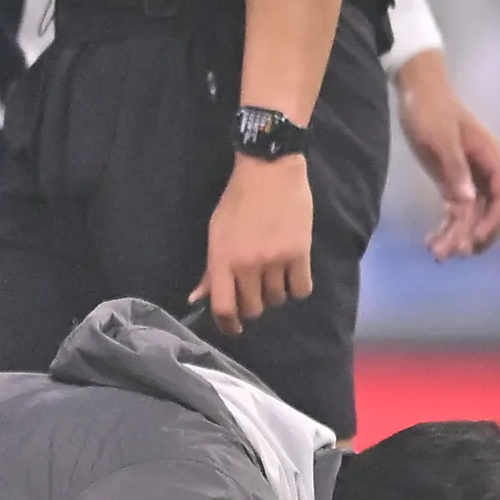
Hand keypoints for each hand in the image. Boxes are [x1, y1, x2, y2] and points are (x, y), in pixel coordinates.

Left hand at [198, 151, 314, 329]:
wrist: (269, 172)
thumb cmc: (236, 201)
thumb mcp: (216, 234)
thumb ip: (211, 270)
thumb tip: (197, 299)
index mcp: (222, 259)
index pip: (223, 307)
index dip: (227, 324)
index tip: (233, 327)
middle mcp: (248, 265)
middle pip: (253, 308)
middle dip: (252, 305)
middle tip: (253, 292)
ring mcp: (275, 260)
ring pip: (277, 300)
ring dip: (274, 294)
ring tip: (272, 274)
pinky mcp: (300, 254)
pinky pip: (301, 289)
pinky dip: (296, 287)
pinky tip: (291, 274)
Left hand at [392, 52, 499, 257]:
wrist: (417, 91)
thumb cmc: (431, 109)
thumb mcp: (440, 138)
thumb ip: (454, 168)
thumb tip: (468, 201)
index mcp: (492, 158)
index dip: (493, 221)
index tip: (475, 238)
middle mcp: (486, 172)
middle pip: (490, 211)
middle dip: (476, 234)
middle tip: (457, 253)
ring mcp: (470, 178)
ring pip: (471, 215)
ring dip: (457, 235)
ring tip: (439, 255)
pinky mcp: (453, 181)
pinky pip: (455, 211)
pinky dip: (445, 227)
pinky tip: (431, 243)